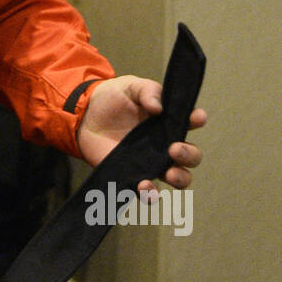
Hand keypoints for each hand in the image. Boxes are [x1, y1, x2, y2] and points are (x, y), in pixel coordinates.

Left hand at [76, 75, 205, 193]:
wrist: (84, 115)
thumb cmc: (113, 98)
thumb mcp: (131, 86)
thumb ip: (147, 91)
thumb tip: (158, 108)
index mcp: (168, 120)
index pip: (190, 121)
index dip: (197, 120)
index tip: (196, 118)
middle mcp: (165, 144)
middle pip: (190, 156)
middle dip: (190, 155)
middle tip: (174, 149)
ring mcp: (151, 162)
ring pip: (178, 178)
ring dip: (179, 179)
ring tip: (169, 173)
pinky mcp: (133, 175)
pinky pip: (148, 192)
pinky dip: (151, 194)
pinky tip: (143, 186)